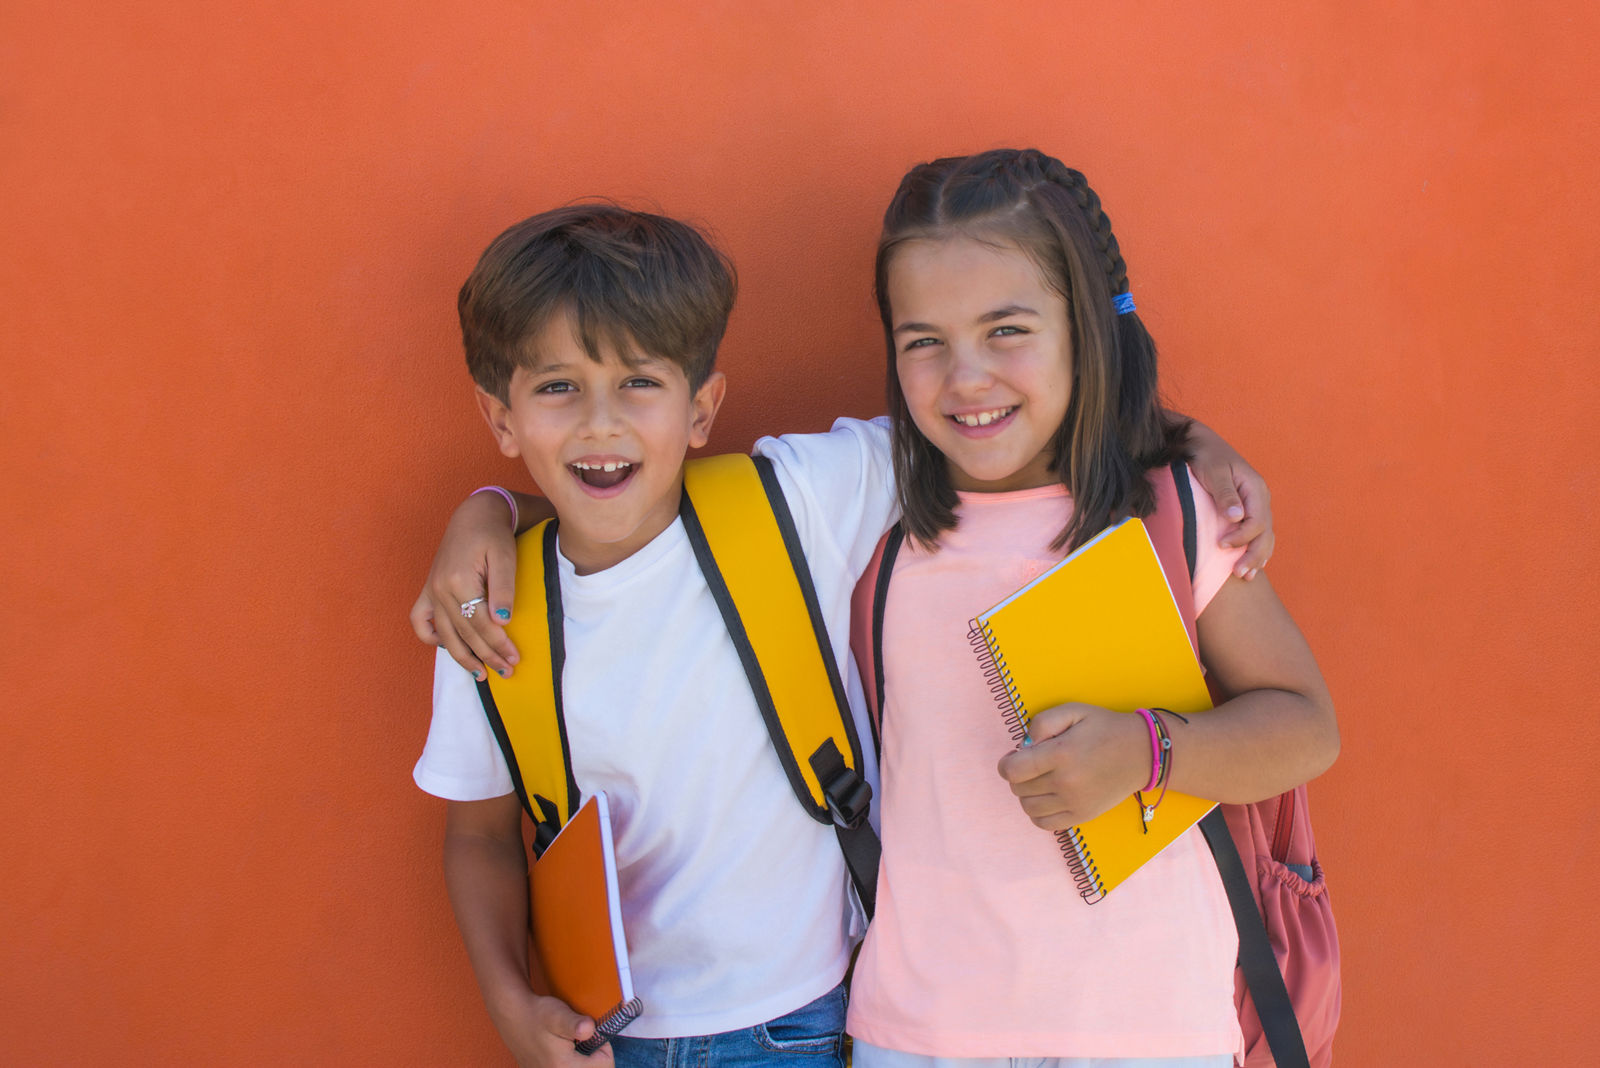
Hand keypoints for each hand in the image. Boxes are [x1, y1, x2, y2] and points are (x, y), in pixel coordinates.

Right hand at [409, 490, 522, 678]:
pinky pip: (421, 621)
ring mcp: (431, 590)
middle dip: (487, 655)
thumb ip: (504, 588)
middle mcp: (440, 588)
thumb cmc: (494, 535)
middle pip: (464, 633)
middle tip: (507, 671)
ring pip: (444, 634)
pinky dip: (431, 637)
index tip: (515, 658)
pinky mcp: (428, 589)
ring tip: (481, 674)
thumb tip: (502, 621)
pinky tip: (448, 646)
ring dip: (462, 657)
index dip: (498, 644)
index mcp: (459, 580)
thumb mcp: (505, 557)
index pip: (480, 623)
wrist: (475, 515)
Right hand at [492, 988, 615, 1066]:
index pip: (605, 1065)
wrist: (513, 1016)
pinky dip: (570, 1062)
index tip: (588, 1034)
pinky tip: (559, 1051)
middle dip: (592, 1057)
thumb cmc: (537, 1014)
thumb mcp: (558, 1015)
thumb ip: (576, 1024)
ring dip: (581, 1060)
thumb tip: (590, 1029)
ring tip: (569, 1045)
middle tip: (578, 1040)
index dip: (602, 1046)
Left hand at [996, 704, 1148, 829]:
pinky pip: (1044, 823)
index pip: (1012, 771)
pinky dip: (1037, 813)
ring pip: (1028, 807)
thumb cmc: (1104, 728)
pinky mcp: (1081, 816)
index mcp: (1061, 754)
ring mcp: (1074, 803)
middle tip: (1032, 765)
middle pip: (1018, 789)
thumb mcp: (1073, 711)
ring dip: (1027, 794)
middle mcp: (1065, 782)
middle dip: (1018, 775)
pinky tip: (1047, 797)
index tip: (1014, 757)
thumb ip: (1042, 722)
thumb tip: (1024, 745)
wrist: (1141, 753)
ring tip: (1040, 780)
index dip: (1006, 763)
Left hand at [1184, 420, 1273, 579]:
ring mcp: (1254, 504)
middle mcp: (1259, 497)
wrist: (1197, 442)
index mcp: (1255, 488)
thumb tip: (1237, 517)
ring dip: (1257, 556)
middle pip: (1265, 532)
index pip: (1257, 520)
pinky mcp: (1246, 509)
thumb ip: (1225, 493)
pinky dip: (1255, 549)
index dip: (1242, 537)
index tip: (1222, 546)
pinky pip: (1258, 533)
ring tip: (1245, 576)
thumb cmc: (1204, 454)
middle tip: (1238, 573)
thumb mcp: (1212, 471)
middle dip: (1253, 554)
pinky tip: (1250, 564)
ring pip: (1265, 535)